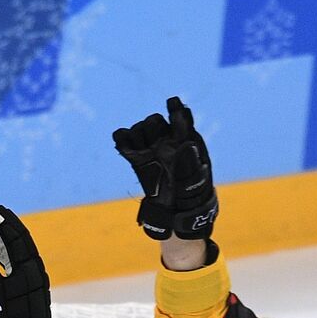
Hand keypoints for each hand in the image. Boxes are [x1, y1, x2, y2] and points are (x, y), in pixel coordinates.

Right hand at [0, 205, 57, 317]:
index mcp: (28, 277)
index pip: (19, 244)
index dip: (8, 228)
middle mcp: (35, 280)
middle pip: (23, 249)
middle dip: (10, 232)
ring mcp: (36, 290)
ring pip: (24, 260)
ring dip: (11, 246)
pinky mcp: (33, 300)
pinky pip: (23, 271)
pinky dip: (13, 260)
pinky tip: (4, 259)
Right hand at [112, 96, 217, 239]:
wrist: (176, 213)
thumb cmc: (191, 195)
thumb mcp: (195, 182)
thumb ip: (190, 163)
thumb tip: (187, 144)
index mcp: (185, 141)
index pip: (179, 118)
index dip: (175, 110)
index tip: (172, 103)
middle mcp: (167, 141)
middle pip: (154, 121)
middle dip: (154, 128)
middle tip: (158, 146)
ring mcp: (150, 149)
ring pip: (139, 128)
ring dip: (139, 136)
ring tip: (146, 153)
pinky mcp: (135, 158)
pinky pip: (123, 139)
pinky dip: (122, 139)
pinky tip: (129, 150)